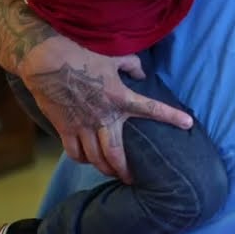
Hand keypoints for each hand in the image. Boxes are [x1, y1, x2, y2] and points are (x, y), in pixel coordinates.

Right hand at [18, 35, 191, 182]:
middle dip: (125, 170)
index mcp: (119, 98)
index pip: (151, 109)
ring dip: (105, 168)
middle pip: (116, 153)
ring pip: (95, 157)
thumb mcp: (113, 56)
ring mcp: (82, 125)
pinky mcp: (64, 127)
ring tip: (112, 173)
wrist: (46, 60)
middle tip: (132, 179)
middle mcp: (103, 116)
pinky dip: (82, 159)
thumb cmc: (82, 54)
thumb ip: (132, 66)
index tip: (188, 123)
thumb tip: (141, 74)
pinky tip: (87, 159)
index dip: (171, 116)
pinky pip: (74, 152)